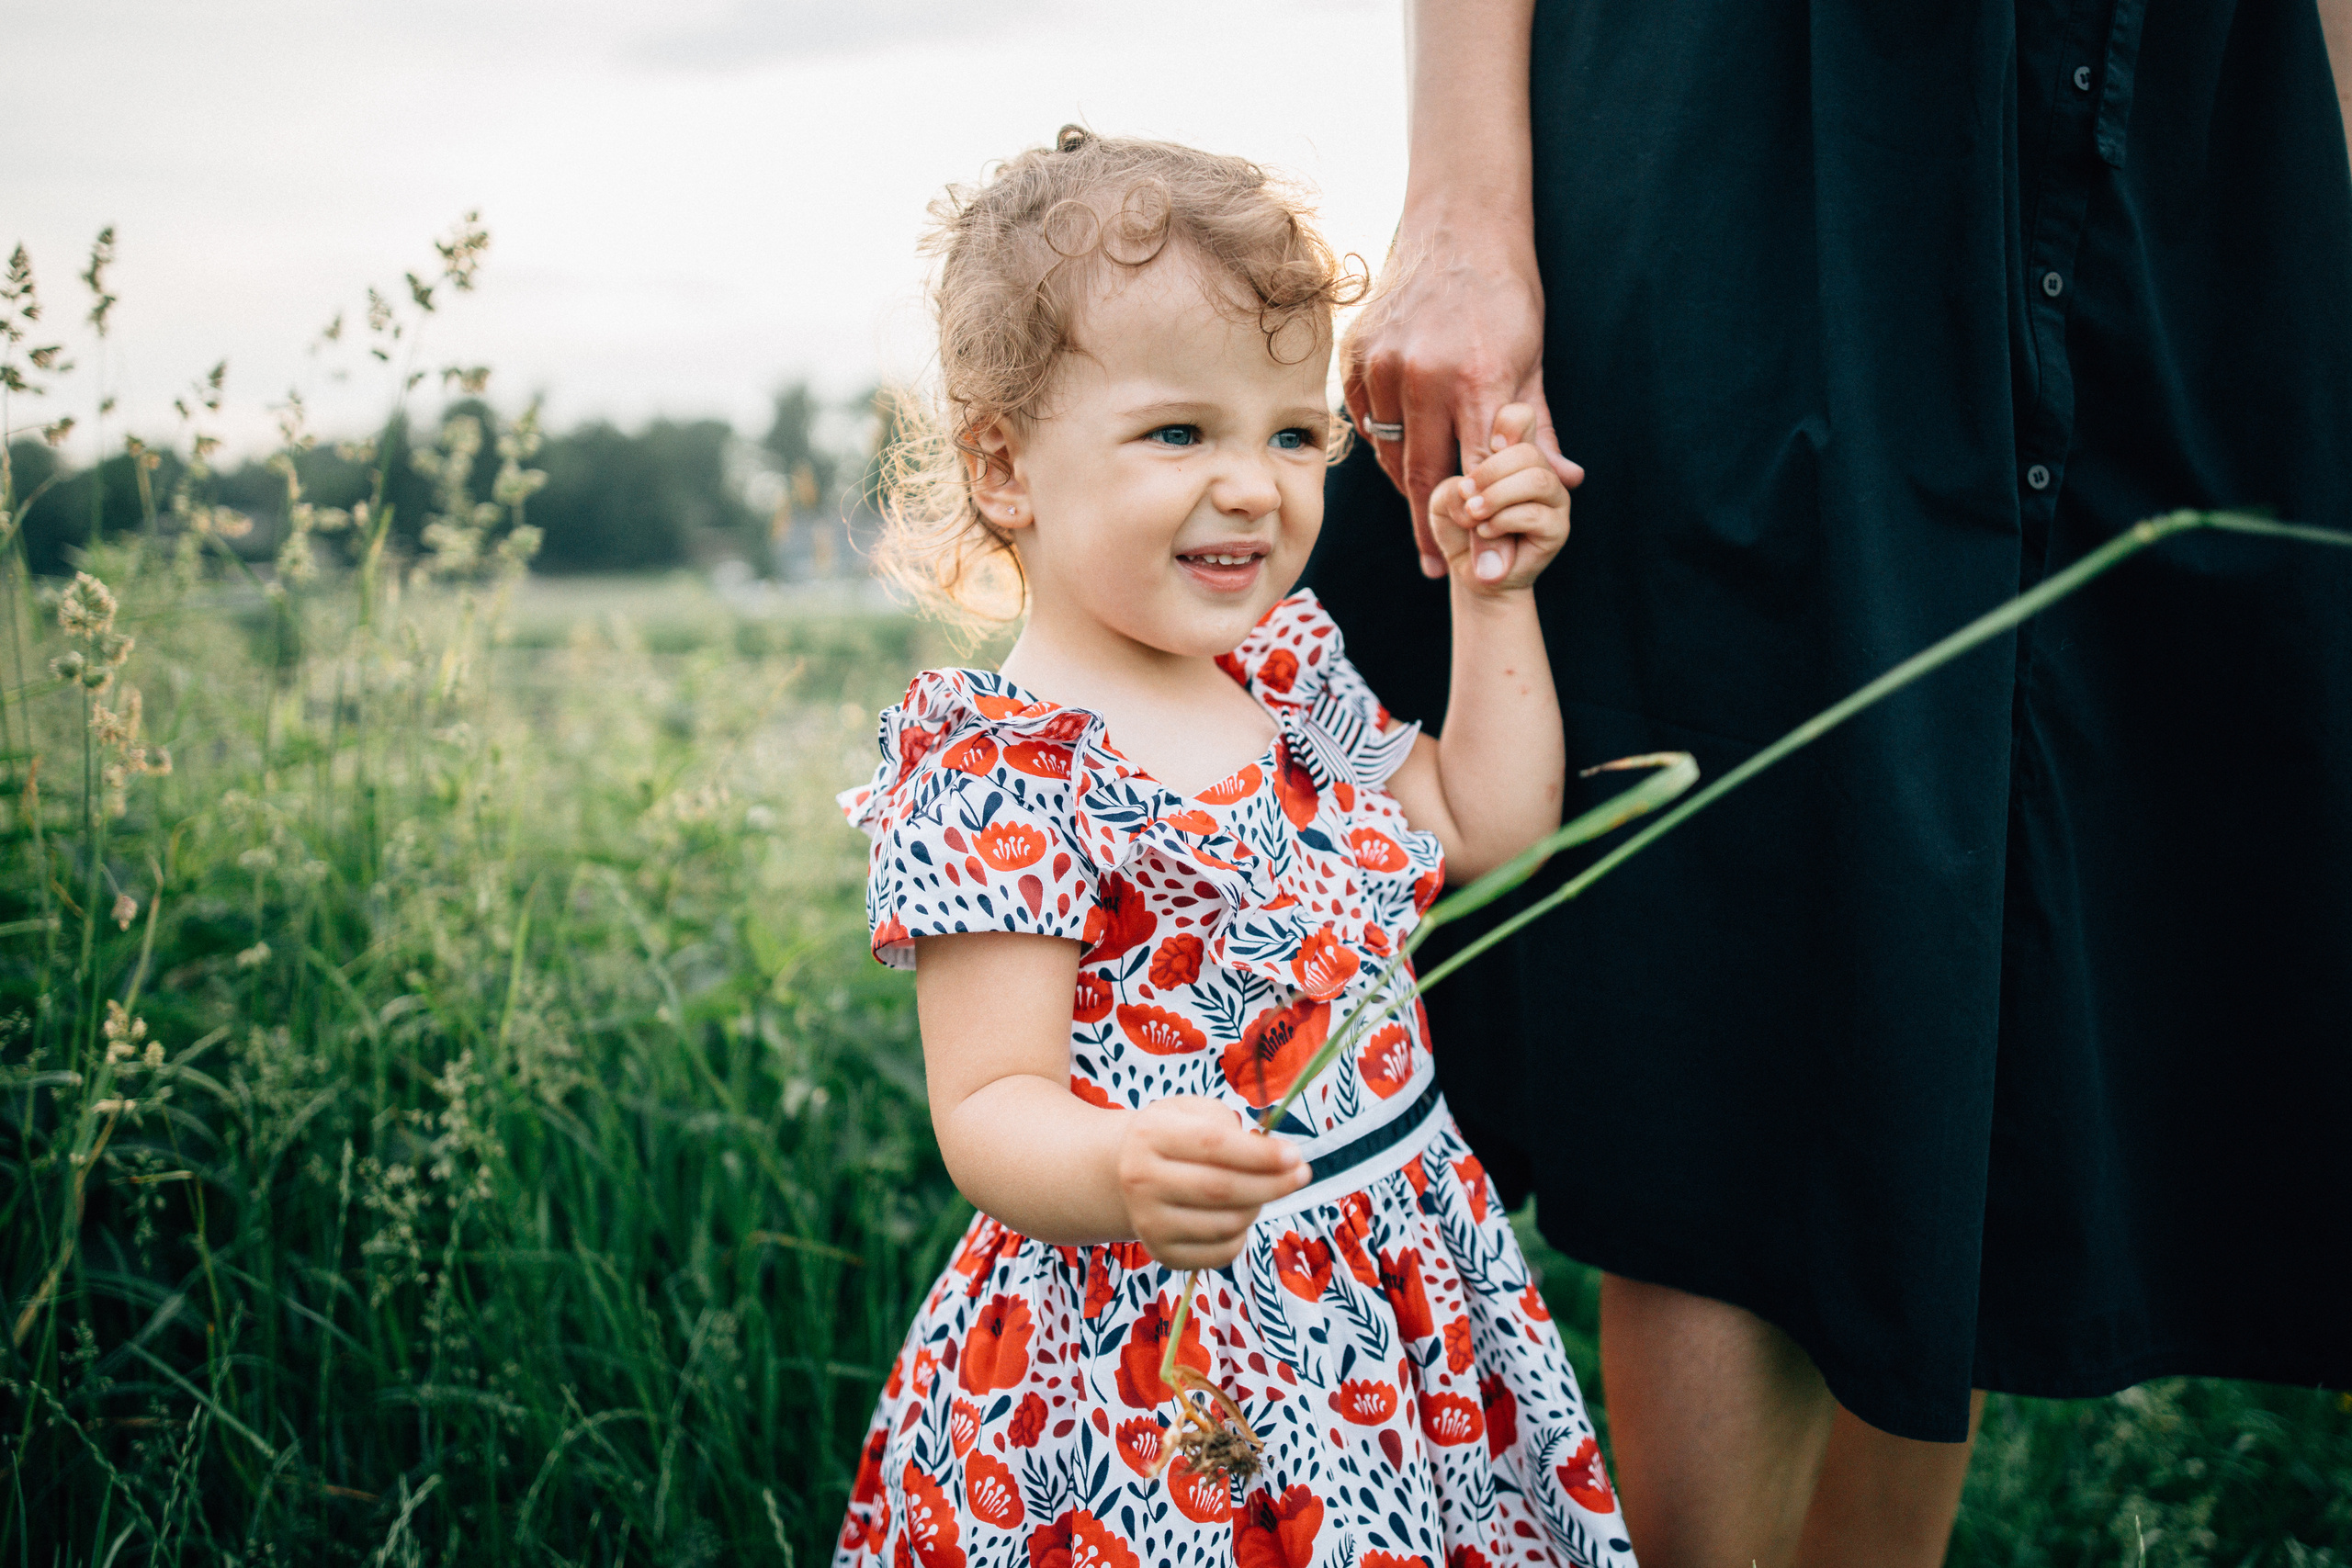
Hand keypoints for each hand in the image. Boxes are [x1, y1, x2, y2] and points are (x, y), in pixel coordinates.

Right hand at [1116, 1096, 1306, 1269]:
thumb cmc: (1175, 1136)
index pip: (1213, 1145)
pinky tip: (1242, 1214)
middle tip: (1302, 1174)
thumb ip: (1231, 1126)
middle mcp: (1140, 1180)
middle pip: (1221, 1189)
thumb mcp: (1194, 1111)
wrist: (1127, 1173)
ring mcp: (1148, 1222)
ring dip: (1258, 1207)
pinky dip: (1242, 1235)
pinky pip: (1220, 1253)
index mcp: (1150, 1135)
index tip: (1295, 1155)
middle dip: (1273, 1184)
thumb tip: (1275, 1156)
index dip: (1260, 1153)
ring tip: (1265, 1190)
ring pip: (1225, 1224)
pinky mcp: (1161, 1253)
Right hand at [1342, 234, 1581, 577]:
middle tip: (1440, 566)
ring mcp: (1383, 364)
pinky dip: (1384, 441)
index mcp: (1477, 379)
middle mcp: (1424, 375)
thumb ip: (1540, 428)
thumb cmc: (1505, 297)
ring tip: (1431, 501)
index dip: (1480, 529)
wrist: (1458, 227)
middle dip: (1433, 528)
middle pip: (1422, 476)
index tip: (1480, 571)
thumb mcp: (1533, 360)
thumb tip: (1566, 482)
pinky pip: (1365, 421)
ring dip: (1409, 482)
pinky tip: (1404, 446)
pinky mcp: (1355, 356)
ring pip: (1389, 451)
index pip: (1478, 474)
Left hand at [1428, 404, 1570, 592]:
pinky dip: (1502, 522)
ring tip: (1474, 513)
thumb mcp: (1445, 497)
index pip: (1521, 416)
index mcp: (1515, 449)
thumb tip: (1481, 493)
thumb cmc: (1456, 525)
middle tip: (1467, 494)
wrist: (1471, 570)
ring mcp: (1554, 496)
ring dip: (1498, 497)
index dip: (1505, 425)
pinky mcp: (1558, 527)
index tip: (1485, 449)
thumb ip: (1457, 483)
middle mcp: (1541, 468)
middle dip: (1489, 472)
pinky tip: (1485, 531)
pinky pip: (1535, 513)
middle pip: (1527, 449)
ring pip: (1537, 479)